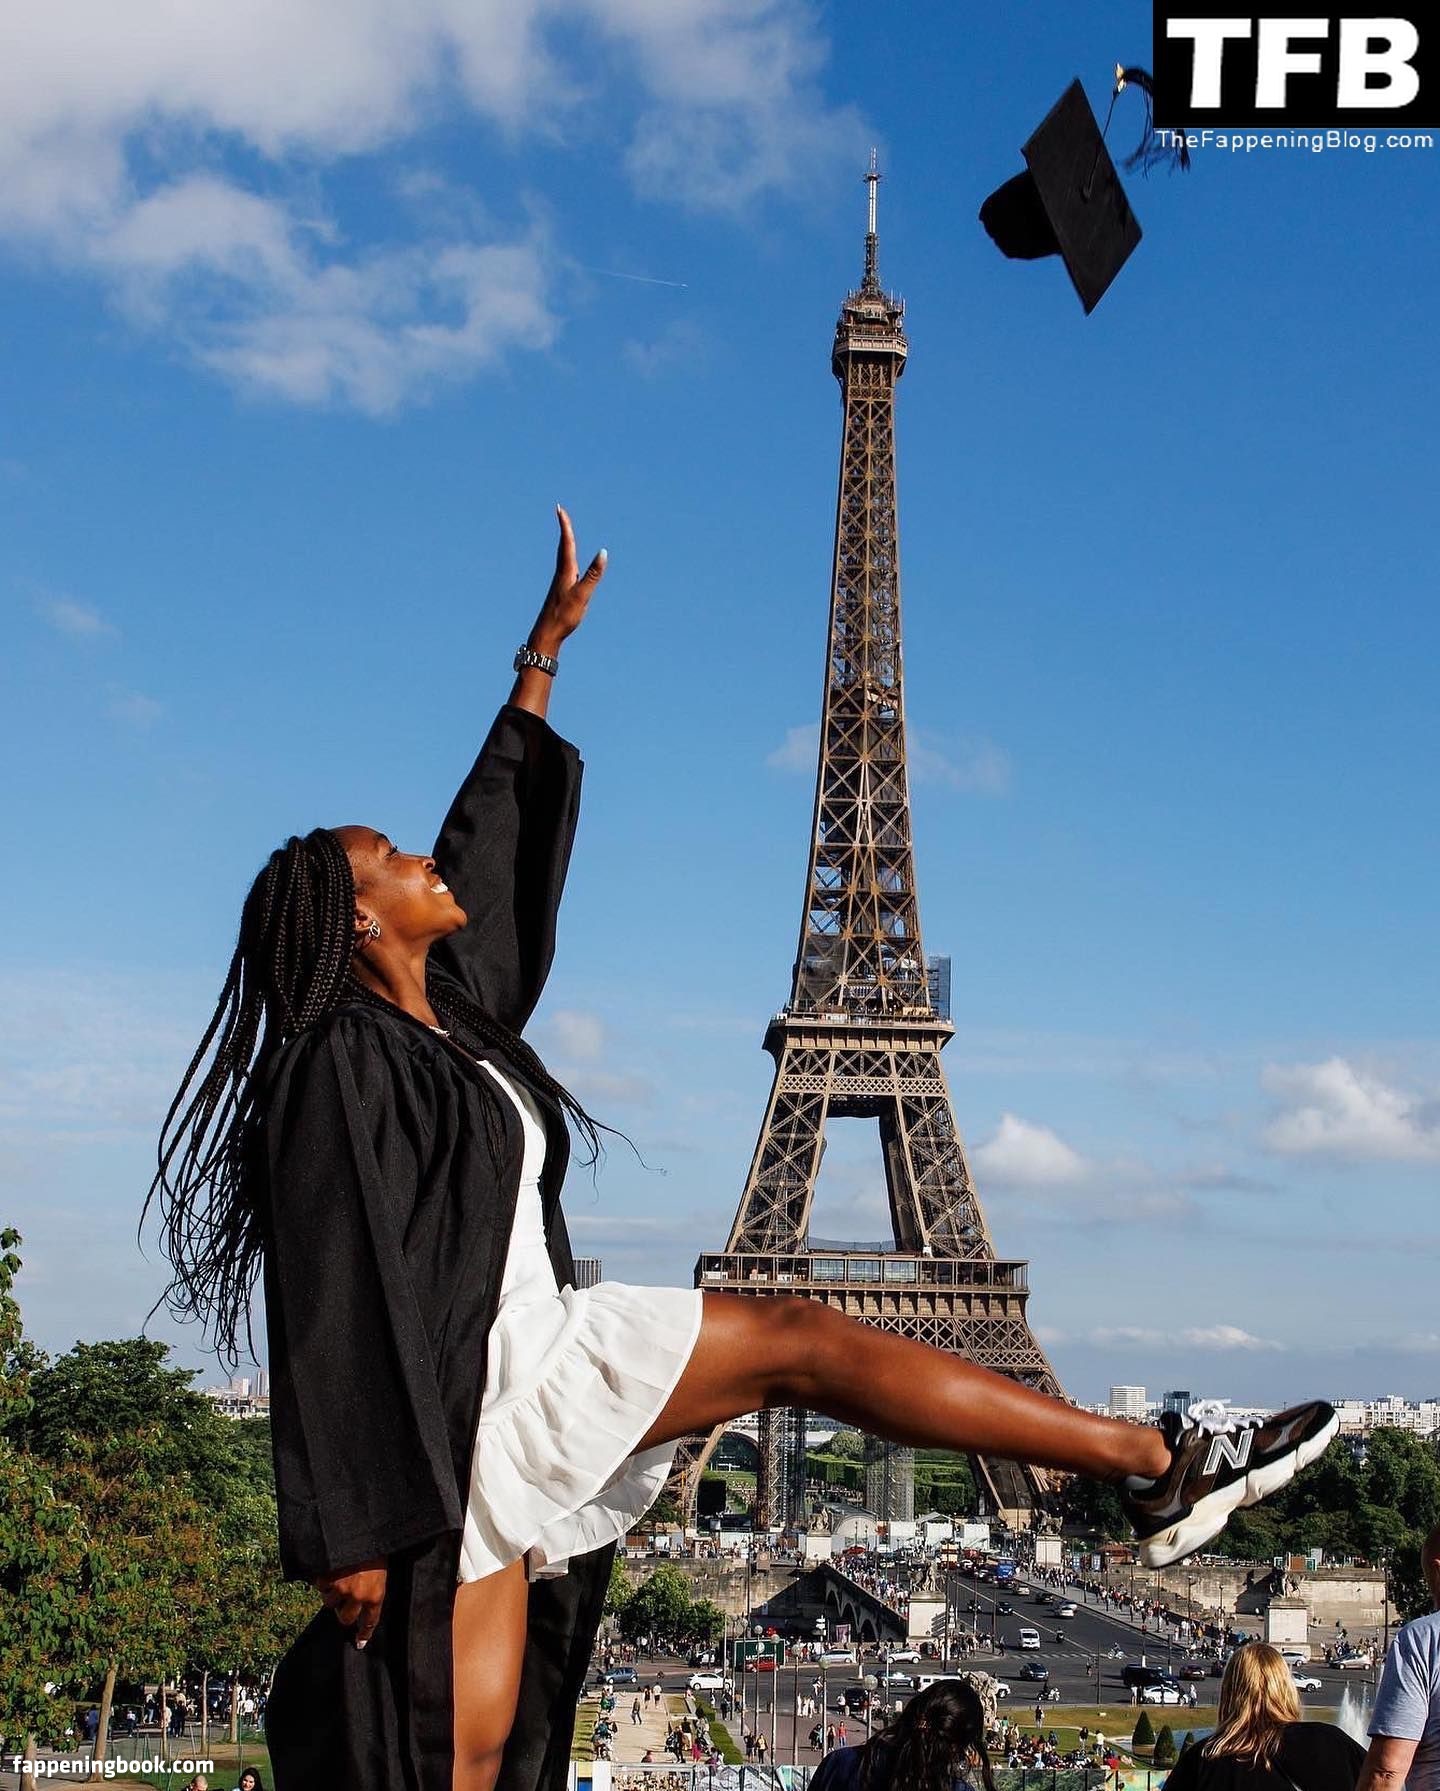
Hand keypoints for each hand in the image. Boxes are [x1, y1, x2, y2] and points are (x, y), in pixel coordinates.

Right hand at [313, 1556, 386, 1648]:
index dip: (364, 1633)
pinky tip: (330, 1567)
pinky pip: (320, 1585)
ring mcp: (341, 1588)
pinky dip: (323, 1578)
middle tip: (343, 1599)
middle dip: (342, 1611)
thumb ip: (372, 1588)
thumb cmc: (375, 1547)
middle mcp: (358, 1596)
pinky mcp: (327, 1578)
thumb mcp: (381, 1570)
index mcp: (376, 1594)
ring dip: (332, 1592)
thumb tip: (362, 1602)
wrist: (363, 1528)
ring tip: (339, 1575)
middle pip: (344, 1619)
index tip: (359, 1643)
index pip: (370, 1621)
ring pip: (329, 1602)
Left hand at [529, 506, 606, 656]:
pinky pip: (566, 568)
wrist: (546, 634)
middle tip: (561, 513)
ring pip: (564, 557)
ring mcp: (560, 583)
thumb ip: (593, 574)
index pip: (566, 543)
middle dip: (564, 529)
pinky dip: (568, 558)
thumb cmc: (564, 616)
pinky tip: (571, 565)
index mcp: (565, 572)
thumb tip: (603, 553)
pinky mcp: (561, 591)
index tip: (559, 509)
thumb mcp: (582, 595)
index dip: (564, 526)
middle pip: (563, 547)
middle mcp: (561, 574)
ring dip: (566, 542)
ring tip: (566, 532)